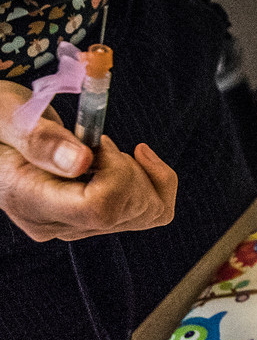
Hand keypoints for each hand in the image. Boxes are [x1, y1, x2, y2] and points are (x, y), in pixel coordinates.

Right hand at [0, 81, 175, 240]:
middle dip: (128, 167)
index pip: (99, 209)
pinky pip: (153, 212)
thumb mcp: (6, 114)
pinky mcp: (98, 220)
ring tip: (103, 150)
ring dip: (141, 172)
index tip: (96, 143)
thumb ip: (39, 139)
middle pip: (128, 211)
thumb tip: (82, 163)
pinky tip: (139, 158)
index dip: (116, 173)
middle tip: (94, 142)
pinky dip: (158, 182)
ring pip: (148, 213)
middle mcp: (56, 223)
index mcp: (29, 201)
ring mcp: (79, 226)